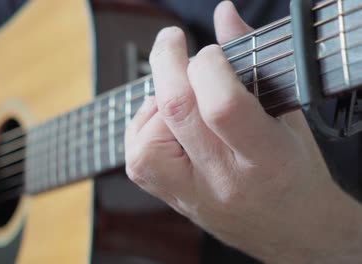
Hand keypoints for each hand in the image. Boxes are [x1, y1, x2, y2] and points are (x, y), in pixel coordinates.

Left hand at [125, 2, 361, 262]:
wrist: (290, 229)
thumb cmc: (292, 171)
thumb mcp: (286, 115)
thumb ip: (252, 61)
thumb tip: (224, 13)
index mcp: (267, 158)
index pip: (223, 106)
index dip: (208, 65)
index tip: (209, 52)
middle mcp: (225, 181)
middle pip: (177, 113)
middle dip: (166, 62)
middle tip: (171, 41)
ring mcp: (193, 195)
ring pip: (146, 141)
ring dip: (155, 103)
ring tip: (177, 95)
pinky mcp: (172, 200)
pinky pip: (138, 160)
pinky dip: (144, 128)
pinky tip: (164, 122)